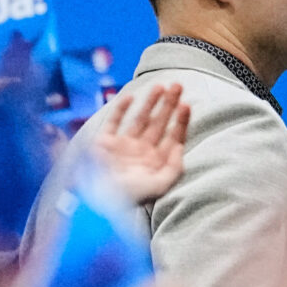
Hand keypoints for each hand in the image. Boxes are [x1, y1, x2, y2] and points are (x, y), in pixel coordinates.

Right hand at [93, 84, 190, 204]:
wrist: (100, 200)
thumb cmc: (131, 196)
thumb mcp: (160, 185)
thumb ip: (174, 167)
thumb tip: (180, 146)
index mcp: (155, 161)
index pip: (172, 137)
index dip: (180, 121)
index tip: (187, 105)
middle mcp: (141, 151)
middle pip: (159, 123)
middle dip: (168, 104)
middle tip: (178, 86)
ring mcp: (123, 145)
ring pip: (140, 118)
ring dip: (150, 102)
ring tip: (160, 86)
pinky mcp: (105, 142)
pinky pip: (114, 121)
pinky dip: (121, 109)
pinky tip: (131, 97)